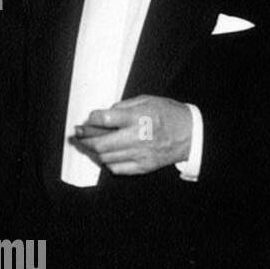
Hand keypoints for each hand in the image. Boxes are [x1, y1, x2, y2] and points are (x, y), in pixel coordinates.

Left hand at [70, 95, 191, 174]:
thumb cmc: (169, 114)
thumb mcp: (147, 100)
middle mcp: (137, 137)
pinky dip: (108, 162)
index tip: (88, 119)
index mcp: (138, 117)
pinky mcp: (143, 166)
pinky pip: (117, 168)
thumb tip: (102, 115)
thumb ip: (123, 107)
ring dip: (94, 150)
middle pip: (100, 143)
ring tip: (89, 143)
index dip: (91, 119)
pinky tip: (108, 154)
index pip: (104, 119)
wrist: (192, 134)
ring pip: (105, 157)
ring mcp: (140, 154)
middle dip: (83, 139)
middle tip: (77, 135)